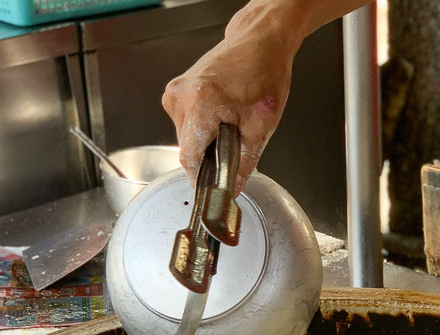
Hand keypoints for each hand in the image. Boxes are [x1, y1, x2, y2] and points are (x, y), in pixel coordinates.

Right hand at [162, 4, 302, 193]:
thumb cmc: (264, 73)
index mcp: (200, 103)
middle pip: (188, 150)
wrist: (259, 42)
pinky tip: (221, 117)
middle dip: (210, 158)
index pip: (190, 159)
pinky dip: (203, 128)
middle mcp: (181, 97)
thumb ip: (245, 163)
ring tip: (231, 126)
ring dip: (207, 142)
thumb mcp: (261, 126)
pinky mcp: (176, 92)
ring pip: (186, 138)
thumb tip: (233, 189)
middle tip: (235, 149)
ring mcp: (175, 93)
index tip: (215, 189)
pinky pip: (186, 124)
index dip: (204, 179)